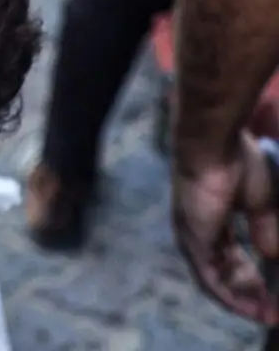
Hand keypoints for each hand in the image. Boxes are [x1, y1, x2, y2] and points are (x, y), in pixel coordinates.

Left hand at [173, 133, 278, 323]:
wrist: (214, 146)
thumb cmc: (236, 163)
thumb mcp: (259, 202)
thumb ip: (264, 229)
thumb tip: (271, 255)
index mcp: (211, 219)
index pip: (230, 256)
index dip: (251, 277)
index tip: (271, 295)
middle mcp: (197, 230)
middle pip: (223, 273)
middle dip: (248, 294)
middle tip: (271, 313)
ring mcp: (192, 236)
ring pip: (215, 280)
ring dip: (241, 301)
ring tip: (264, 316)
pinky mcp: (193, 239)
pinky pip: (209, 278)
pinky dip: (230, 296)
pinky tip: (249, 309)